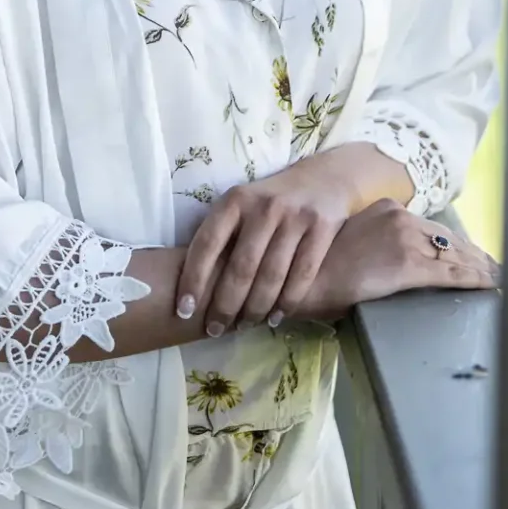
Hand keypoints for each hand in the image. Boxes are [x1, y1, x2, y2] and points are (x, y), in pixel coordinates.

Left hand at [176, 160, 353, 337]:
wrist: (323, 179)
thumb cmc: (268, 202)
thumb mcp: (240, 205)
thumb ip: (221, 235)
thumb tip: (191, 284)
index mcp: (234, 201)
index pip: (207, 243)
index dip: (193, 279)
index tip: (184, 310)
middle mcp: (263, 207)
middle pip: (241, 267)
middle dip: (225, 305)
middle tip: (215, 329)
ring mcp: (295, 218)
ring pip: (271, 276)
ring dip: (254, 309)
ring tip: (243, 326)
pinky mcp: (322, 229)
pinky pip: (302, 276)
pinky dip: (286, 303)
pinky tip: (274, 318)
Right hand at [290, 199, 501, 320]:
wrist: (300, 279)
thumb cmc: (317, 268)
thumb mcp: (352, 244)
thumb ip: (378, 245)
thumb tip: (393, 260)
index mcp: (385, 210)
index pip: (431, 229)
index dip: (455, 244)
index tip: (471, 255)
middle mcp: (400, 218)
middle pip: (448, 239)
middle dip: (472, 255)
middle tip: (492, 268)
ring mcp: (407, 240)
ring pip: (456, 255)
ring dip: (480, 268)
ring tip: (497, 278)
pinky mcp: (411, 266)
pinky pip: (454, 273)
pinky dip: (476, 279)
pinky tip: (491, 284)